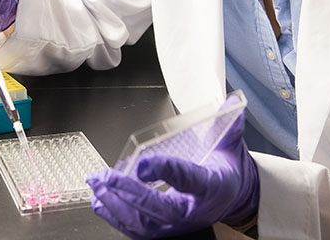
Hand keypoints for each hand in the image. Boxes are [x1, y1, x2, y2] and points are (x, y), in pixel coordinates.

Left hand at [86, 102, 258, 238]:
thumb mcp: (231, 147)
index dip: (165, 172)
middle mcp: (192, 210)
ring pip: (145, 224)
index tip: (143, 165)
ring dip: (117, 205)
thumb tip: (232, 102)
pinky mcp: (165, 228)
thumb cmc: (226, 173)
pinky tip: (100, 201)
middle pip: (159, 209)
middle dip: (131, 194)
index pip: (187, 179)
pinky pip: (139, 229)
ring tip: (97, 185)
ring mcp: (177, 224)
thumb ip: (229, 126)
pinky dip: (116, 216)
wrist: (232, 199)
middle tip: (107, 177)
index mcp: (211, 187)